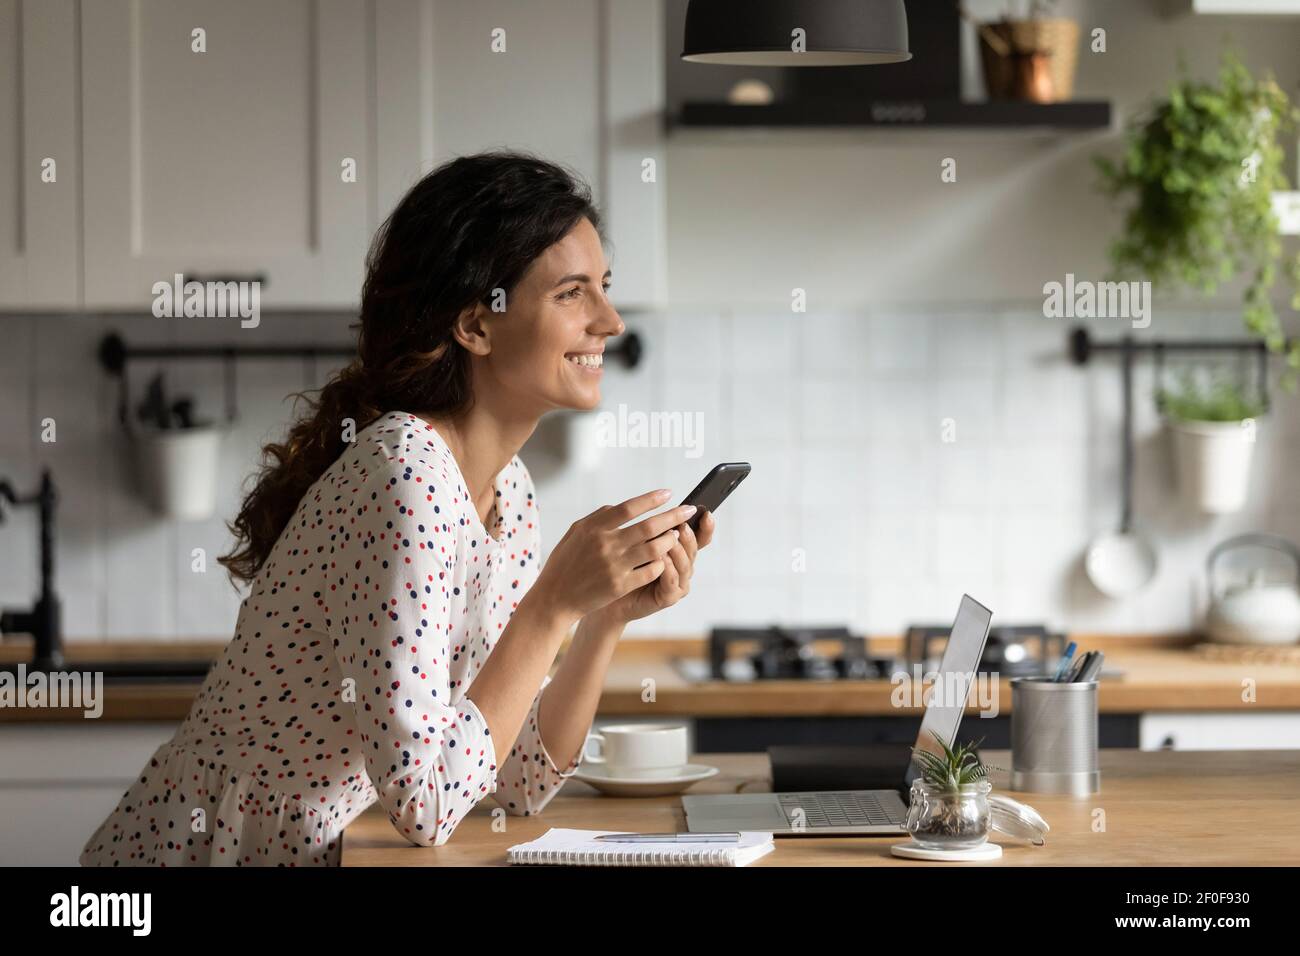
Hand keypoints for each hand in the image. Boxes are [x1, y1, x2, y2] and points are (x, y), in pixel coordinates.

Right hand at [529, 490, 699, 624]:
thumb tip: (622, 506)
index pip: (629, 508)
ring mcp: (614, 566)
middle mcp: (605, 545)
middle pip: (648, 527)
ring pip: (654, 549)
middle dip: (673, 516)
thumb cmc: (565, 562)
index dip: (651, 500)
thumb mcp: (575, 532)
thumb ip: (598, 518)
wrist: (555, 598)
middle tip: (689, 510)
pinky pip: (650, 571)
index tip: (668, 493)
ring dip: (670, 540)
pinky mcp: (620, 586)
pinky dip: (660, 563)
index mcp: (593, 528)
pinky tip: (664, 559)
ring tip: (677, 535)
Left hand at [596, 509, 714, 624]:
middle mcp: (681, 565)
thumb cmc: (620, 565)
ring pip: (685, 565)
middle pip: (694, 549)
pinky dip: (668, 570)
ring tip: (670, 539)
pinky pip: (672, 582)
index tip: (705, 512)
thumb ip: (648, 524)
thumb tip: (657, 497)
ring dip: (678, 551)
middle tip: (681, 526)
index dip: (705, 526)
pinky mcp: (668, 597)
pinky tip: (661, 559)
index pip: (699, 536)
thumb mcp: (634, 539)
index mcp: (677, 549)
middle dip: (689, 536)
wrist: (607, 594)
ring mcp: (677, 582)